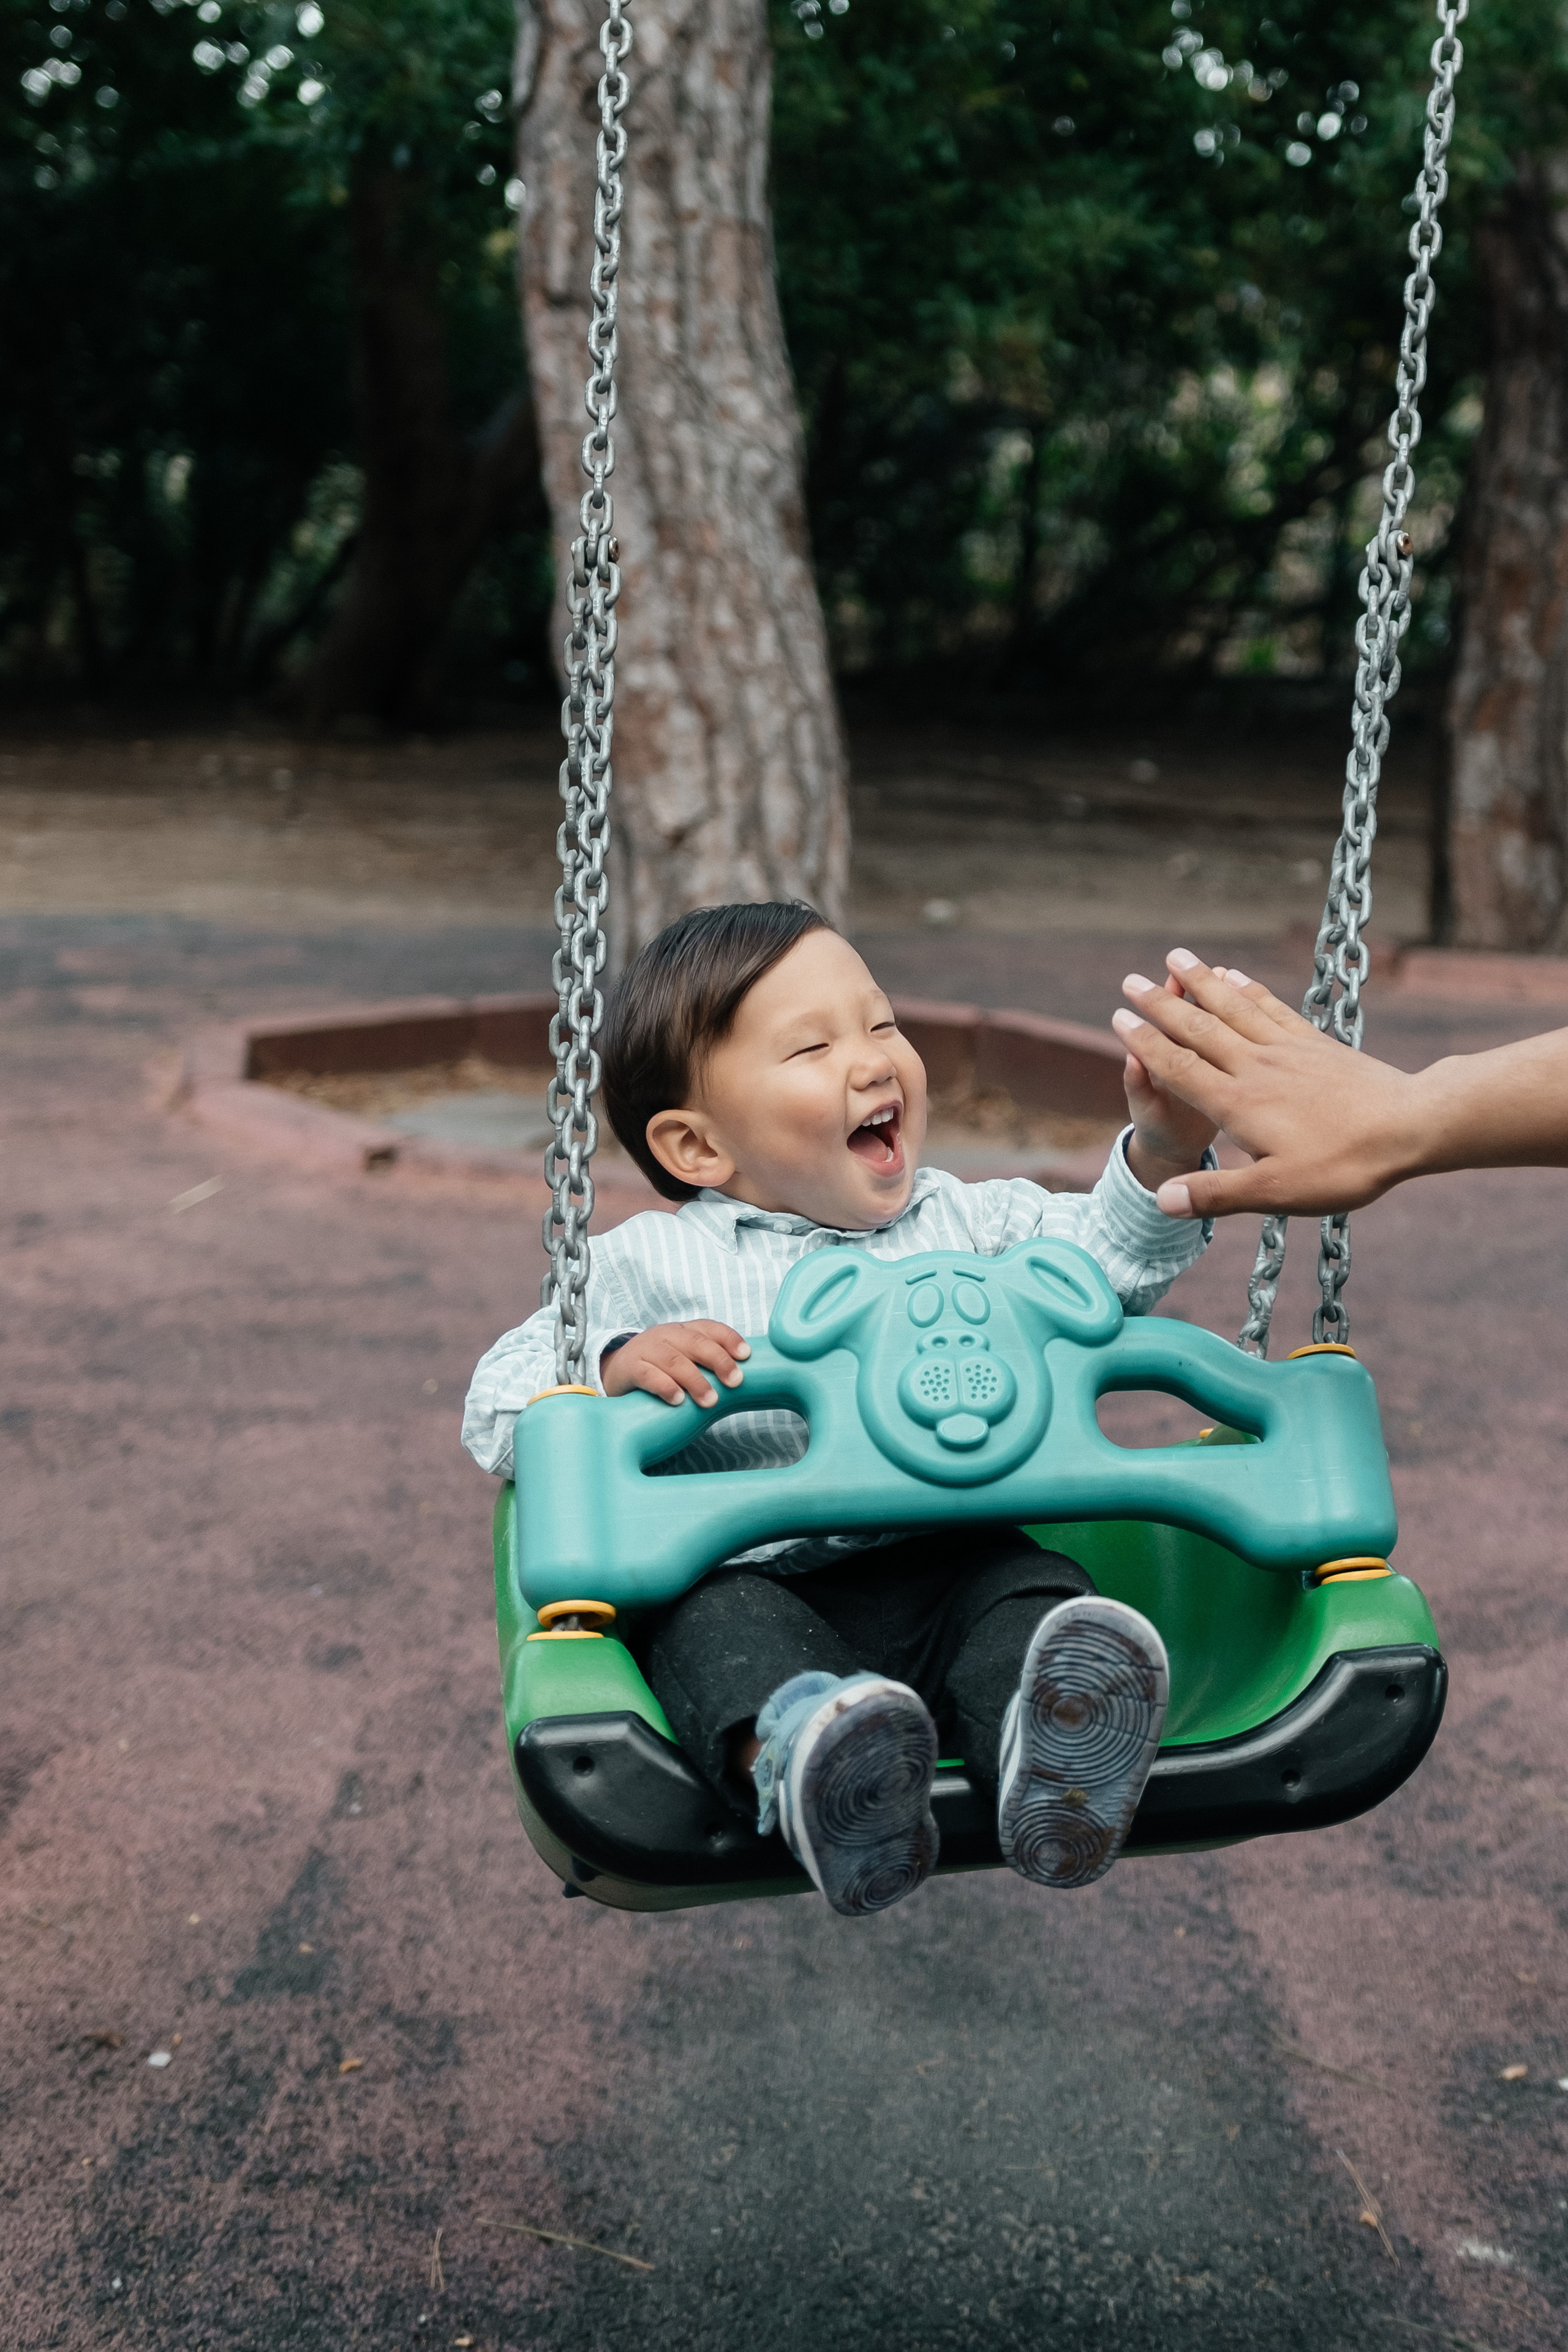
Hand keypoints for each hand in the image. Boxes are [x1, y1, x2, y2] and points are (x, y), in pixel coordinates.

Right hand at [601, 1320, 750, 1406]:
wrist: (615, 1372)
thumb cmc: (660, 1369)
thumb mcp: (683, 1359)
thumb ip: (706, 1364)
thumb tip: (744, 1380)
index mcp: (682, 1330)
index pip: (709, 1328)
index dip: (729, 1339)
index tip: (746, 1355)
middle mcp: (666, 1335)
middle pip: (695, 1342)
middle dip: (718, 1361)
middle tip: (735, 1382)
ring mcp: (646, 1349)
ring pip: (674, 1360)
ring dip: (695, 1380)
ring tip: (710, 1400)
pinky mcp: (630, 1367)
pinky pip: (648, 1375)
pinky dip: (665, 1387)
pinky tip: (677, 1400)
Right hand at [1111, 951, 1418, 1217]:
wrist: (1410, 1126)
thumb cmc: (1344, 1165)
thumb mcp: (1276, 1191)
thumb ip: (1217, 1194)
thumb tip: (1162, 1202)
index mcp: (1239, 1103)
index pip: (1180, 1068)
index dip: (1146, 1043)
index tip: (1119, 1019)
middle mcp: (1256, 1067)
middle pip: (1199, 1028)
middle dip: (1161, 1004)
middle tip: (1130, 980)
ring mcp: (1287, 1049)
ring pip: (1234, 1008)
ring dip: (1201, 981)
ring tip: (1176, 956)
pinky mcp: (1315, 1043)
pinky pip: (1272, 1007)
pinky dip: (1248, 989)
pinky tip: (1234, 975)